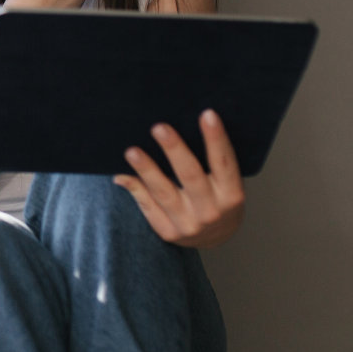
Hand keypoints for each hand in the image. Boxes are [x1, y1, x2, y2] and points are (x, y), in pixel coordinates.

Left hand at [113, 109, 244, 247]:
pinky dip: (134, 189)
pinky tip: (122, 175)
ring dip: (147, 170)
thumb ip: (214, 160)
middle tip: (159, 128)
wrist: (215, 237)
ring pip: (164, 193)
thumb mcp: (225, 182)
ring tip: (132, 151)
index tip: (207, 114)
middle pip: (190, 176)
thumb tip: (192, 122)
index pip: (224, 163)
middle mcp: (211, 211)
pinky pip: (148, 207)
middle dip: (174, 150)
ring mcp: (189, 224)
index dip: (216, 139)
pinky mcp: (168, 232)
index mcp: (231, 195)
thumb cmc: (218, 198)